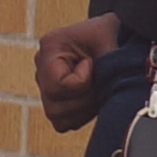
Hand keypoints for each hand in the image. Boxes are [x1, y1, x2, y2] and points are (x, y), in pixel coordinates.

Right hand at [34, 13, 121, 132]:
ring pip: (57, 117)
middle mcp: (41, 65)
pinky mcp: (53, 97)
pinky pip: (61, 122)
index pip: (57, 86)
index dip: (82, 83)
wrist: (115, 34)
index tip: (94, 64)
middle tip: (100, 83)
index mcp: (50, 46)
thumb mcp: (113, 45)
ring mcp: (44, 83)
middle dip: (84, 101)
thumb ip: (110, 69)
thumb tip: (113, 98)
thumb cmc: (113, 34)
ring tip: (98, 90)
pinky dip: (80, 115)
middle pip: (54, 107)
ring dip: (84, 110)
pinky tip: (93, 97)